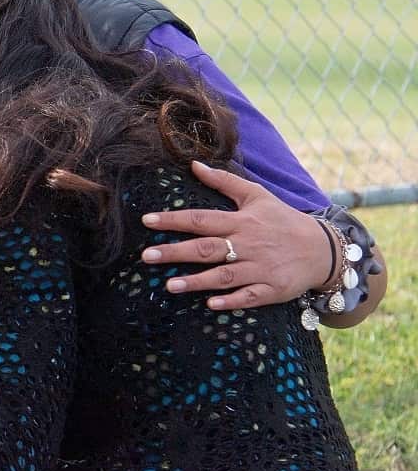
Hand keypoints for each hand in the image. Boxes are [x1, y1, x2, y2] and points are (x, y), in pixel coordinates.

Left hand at [139, 161, 332, 310]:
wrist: (324, 248)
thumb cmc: (283, 220)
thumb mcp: (257, 196)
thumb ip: (225, 182)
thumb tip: (194, 165)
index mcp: (241, 222)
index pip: (201, 219)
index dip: (174, 219)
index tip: (147, 220)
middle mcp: (248, 245)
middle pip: (207, 248)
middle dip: (176, 252)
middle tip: (147, 256)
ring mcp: (260, 268)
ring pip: (224, 275)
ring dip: (198, 281)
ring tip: (170, 286)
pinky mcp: (271, 289)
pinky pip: (249, 296)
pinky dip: (231, 300)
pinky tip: (210, 305)